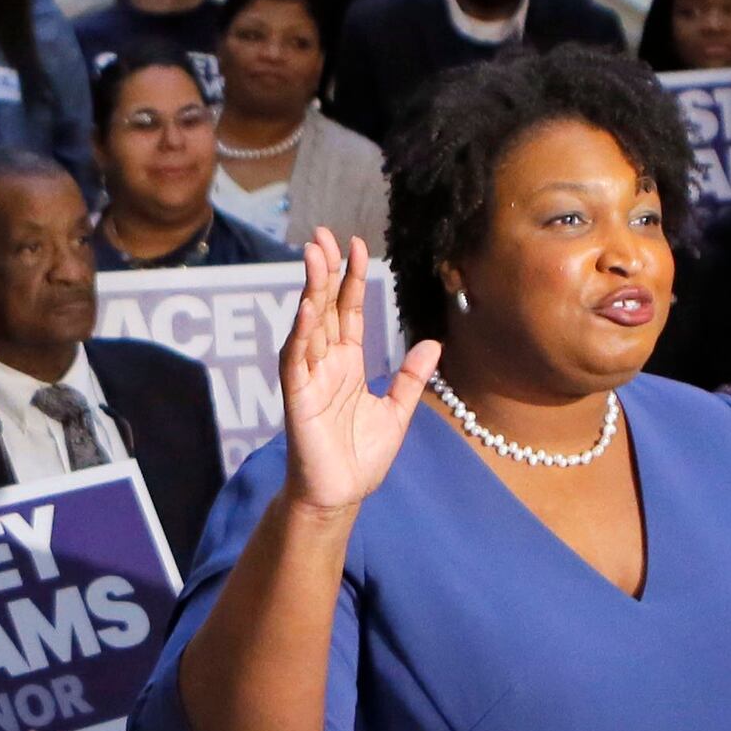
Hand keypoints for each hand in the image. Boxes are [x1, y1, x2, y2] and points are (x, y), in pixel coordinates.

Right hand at [279, 229, 439, 520]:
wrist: (342, 496)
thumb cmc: (361, 458)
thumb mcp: (397, 412)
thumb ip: (411, 377)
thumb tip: (433, 343)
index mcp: (348, 363)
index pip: (348, 311)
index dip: (351, 278)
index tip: (357, 245)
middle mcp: (325, 364)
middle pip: (324, 307)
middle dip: (323, 270)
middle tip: (322, 234)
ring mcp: (309, 378)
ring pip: (308, 324)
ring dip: (309, 289)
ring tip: (313, 255)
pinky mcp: (297, 398)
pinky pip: (296, 359)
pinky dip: (300, 333)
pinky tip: (306, 307)